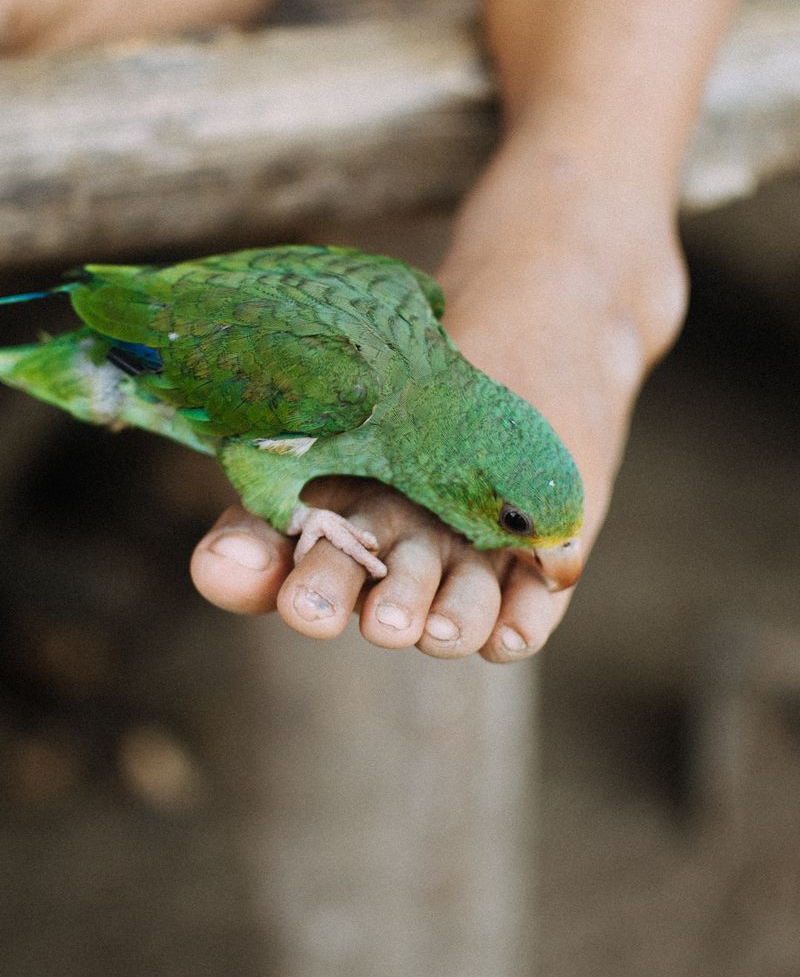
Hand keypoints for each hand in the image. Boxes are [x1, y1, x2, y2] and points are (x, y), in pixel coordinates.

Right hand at [191, 146, 686, 660]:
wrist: (540, 342)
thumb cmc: (440, 362)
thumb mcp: (371, 374)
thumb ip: (319, 408)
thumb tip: (274, 455)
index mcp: (331, 502)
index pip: (265, 548)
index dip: (239, 565)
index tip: (222, 564)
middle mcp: (390, 552)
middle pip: (350, 592)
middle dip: (327, 600)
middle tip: (311, 611)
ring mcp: (462, 568)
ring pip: (440, 616)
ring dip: (427, 620)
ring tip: (419, 625)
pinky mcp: (535, 575)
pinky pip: (522, 622)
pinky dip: (513, 629)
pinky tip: (504, 634)